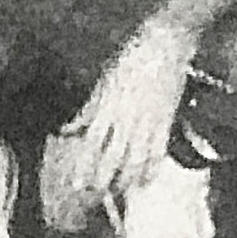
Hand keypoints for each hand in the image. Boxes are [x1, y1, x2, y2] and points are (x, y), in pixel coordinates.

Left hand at [54, 16, 202, 211]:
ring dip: (125, 179)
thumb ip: (89, 109)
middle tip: (94, 196)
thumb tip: (70, 129)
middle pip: (112, 156)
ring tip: (117, 191)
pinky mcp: (166, 119)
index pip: (93, 143)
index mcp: (108, 105)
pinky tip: (144, 180)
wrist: (166, 42)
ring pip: (135, 159)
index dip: (85, 165)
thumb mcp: (104, 81)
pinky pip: (158, 151)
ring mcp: (148, 119)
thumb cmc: (132, 57)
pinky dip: (151, 169)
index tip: (77, 184)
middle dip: (102, 179)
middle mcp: (126, 116)